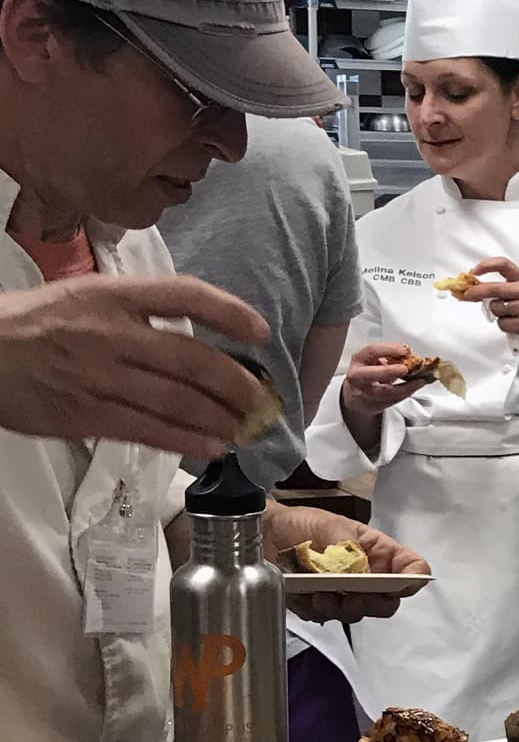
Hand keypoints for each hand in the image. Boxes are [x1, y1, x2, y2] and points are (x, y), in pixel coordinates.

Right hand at [0, 275, 269, 457]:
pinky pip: (149, 430)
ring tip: (243, 427)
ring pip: (178, 401)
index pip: (185, 295)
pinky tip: (212, 446)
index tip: (261, 332)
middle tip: (260, 399)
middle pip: (193, 359)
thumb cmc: (35, 322)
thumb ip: (137, 309)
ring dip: (220, 418)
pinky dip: (187, 440)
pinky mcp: (85, 415)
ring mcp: (99, 376)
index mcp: (112, 296)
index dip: (230, 311)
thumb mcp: (85, 295)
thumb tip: (196, 333)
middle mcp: (111, 334)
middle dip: (236, 383)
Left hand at [264, 503, 429, 624]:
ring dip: (340, 606)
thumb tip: (365, 575)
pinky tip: (307, 594)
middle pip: (388, 602)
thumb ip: (350, 551)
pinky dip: (317, 609)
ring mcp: (345, 593)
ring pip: (358, 612)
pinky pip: (326, 618)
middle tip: (354, 595)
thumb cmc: (302, 523)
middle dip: (372, 602)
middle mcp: (368, 576)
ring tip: (320, 592)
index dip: (412, 580)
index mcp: (379, 552)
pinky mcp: (321, 606)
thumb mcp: (332, 528)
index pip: (411, 569)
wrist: (265, 534)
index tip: (399, 586)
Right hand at [339, 342, 430, 420]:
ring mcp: (364, 393)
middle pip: (370, 374)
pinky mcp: (373, 406)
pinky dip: (405, 394)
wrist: (356, 396)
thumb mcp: (375, 360)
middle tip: (405, 369)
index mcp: (359, 359)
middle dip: (389, 371)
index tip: (405, 350)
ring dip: (405, 387)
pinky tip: (414, 388)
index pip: (372, 351)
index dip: (389, 349)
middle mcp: (358, 376)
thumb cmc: (368, 374)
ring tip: (419, 381)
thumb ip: (390, 357)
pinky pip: (392, 401)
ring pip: (384, 392)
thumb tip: (410, 355)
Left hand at [458, 257, 518, 350]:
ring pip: (495, 308)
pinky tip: (514, 323)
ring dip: (496, 313)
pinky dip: (503, 325)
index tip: (473, 271)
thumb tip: (475, 287)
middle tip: (467, 295)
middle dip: (475, 292)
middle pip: (493, 288)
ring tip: (509, 314)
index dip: (486, 265)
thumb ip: (503, 286)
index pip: (503, 264)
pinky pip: (501, 323)